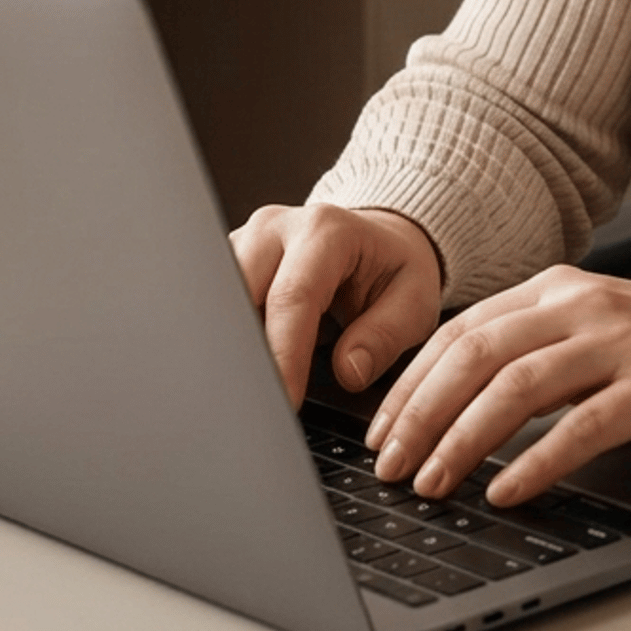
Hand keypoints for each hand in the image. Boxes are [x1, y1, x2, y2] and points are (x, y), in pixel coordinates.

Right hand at [230, 203, 442, 404]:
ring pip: (217, 298)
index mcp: (326, 231)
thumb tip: (348, 371)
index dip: (285, 355)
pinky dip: (226, 337)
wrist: (381, 240)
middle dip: (247, 353)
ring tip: (249, 389)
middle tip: (261, 402)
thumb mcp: (415, 301)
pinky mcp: (230, 260)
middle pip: (239, 294)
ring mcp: (247, 241)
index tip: (286, 400)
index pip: (292, 298)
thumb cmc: (395, 269)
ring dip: (231, 345)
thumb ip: (384, 336)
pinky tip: (243, 367)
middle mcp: (276, 228)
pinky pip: (215, 302)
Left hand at [364, 265, 630, 505]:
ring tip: (432, 483)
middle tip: (389, 466)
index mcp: (558, 290)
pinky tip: (506, 491)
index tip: (379, 431)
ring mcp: (621, 343)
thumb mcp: (593, 334)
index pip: (461, 330)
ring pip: (517, 387)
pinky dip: (535, 461)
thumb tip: (452, 401)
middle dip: (421, 415)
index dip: (410, 382)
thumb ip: (532, 352)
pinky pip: (582, 426)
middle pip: (476, 355)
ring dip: (463, 440)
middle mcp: (583, 306)